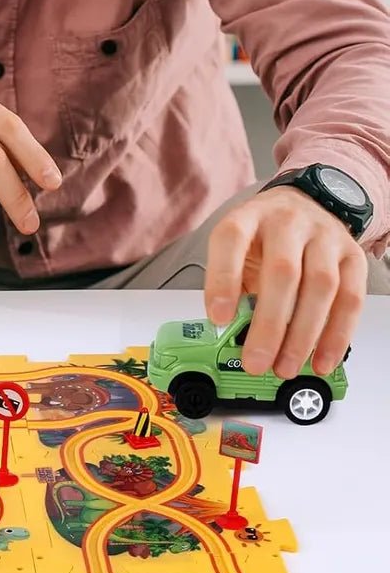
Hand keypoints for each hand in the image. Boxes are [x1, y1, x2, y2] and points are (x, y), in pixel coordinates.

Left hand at [204, 186, 365, 377]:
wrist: (306, 205)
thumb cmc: (263, 236)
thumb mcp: (237, 248)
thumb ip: (232, 282)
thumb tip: (229, 330)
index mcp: (248, 217)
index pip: (231, 240)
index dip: (223, 280)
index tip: (218, 319)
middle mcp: (287, 222)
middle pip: (282, 272)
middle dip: (269, 325)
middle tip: (256, 361)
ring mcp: (324, 236)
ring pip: (321, 287)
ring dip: (303, 335)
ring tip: (284, 367)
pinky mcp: (352, 256)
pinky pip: (350, 299)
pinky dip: (337, 335)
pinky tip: (321, 360)